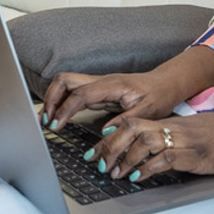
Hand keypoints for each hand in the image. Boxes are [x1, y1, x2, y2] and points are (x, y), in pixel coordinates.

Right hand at [41, 70, 188, 127]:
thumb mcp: (147, 112)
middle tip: (47, 121)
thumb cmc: (159, 95)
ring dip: (54, 100)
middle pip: (64, 80)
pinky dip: (63, 103)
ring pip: (66, 84)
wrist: (166, 84)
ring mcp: (98, 85)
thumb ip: (125, 121)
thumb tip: (105, 133)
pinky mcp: (98, 91)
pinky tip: (60, 117)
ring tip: (48, 121)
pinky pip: (73, 93)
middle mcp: (101, 81)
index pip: (80, 94)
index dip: (65, 109)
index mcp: (111, 85)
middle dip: (51, 98)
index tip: (56, 125)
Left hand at [87, 113, 213, 181]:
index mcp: (177, 123)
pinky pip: (168, 158)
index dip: (113, 134)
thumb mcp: (202, 135)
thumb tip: (161, 156)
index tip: (97, 147)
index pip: (136, 122)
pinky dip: (149, 168)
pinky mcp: (199, 156)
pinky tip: (139, 178)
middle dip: (110, 146)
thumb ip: (181, 141)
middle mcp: (178, 128)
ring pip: (145, 141)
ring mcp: (188, 141)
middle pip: (133, 129)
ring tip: (114, 174)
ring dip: (125, 159)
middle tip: (97, 164)